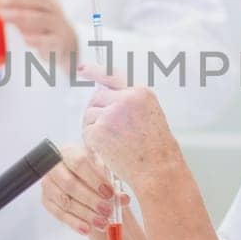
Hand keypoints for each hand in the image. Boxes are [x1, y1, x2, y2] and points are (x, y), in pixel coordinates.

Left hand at [0, 0, 77, 59]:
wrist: (69, 45)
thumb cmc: (43, 27)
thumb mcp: (30, 15)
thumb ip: (11, 10)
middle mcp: (53, 9)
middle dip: (15, 1)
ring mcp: (58, 25)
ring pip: (41, 18)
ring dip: (20, 17)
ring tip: (2, 18)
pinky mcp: (59, 43)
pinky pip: (48, 40)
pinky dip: (37, 39)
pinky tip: (26, 39)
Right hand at [41, 144, 130, 234]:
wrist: (86, 182)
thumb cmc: (97, 175)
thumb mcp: (106, 175)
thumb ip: (114, 185)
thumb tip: (123, 199)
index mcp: (70, 152)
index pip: (79, 162)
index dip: (95, 179)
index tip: (110, 193)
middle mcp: (55, 166)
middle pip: (69, 184)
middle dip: (90, 199)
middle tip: (108, 211)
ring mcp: (48, 184)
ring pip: (65, 201)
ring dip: (85, 214)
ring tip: (102, 223)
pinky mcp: (46, 201)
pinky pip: (59, 214)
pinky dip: (74, 223)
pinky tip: (87, 229)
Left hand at [80, 68, 183, 184]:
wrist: (159, 171)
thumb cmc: (158, 150)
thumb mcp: (151, 115)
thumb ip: (130, 103)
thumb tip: (106, 99)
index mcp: (141, 93)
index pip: (113, 75)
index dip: (95, 71)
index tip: (82, 68)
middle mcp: (125, 99)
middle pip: (97, 97)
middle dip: (98, 111)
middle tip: (107, 130)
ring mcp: (110, 114)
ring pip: (90, 114)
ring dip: (95, 127)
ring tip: (113, 142)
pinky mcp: (99, 131)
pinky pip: (86, 131)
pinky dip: (92, 141)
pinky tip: (107, 149)